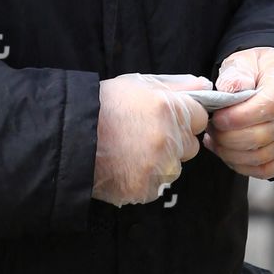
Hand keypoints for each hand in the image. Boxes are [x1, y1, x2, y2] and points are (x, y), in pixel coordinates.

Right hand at [92, 73, 210, 206]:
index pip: (200, 118)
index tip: (164, 117)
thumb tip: (205, 86)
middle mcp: (169, 139)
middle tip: (144, 134)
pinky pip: (156, 185)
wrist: (68, 137)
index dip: (183, 117)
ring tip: (130, 151)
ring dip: (160, 161)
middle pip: (190, 145)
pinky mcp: (146, 189)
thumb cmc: (102, 105)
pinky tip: (124, 166)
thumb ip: (176, 85)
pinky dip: (144, 179)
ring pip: (174, 167)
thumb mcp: (138, 84)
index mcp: (170, 109)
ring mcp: (158, 167)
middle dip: (175, 140)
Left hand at [202, 47, 273, 179]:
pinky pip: (269, 170)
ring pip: (264, 156)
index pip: (269, 106)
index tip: (217, 118)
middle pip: (265, 135)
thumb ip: (237, 72)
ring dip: (232, 153)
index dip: (239, 117)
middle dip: (229, 137)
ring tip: (216, 141)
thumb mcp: (246, 60)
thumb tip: (229, 89)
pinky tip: (228, 153)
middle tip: (211, 129)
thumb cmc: (260, 70)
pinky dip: (244, 166)